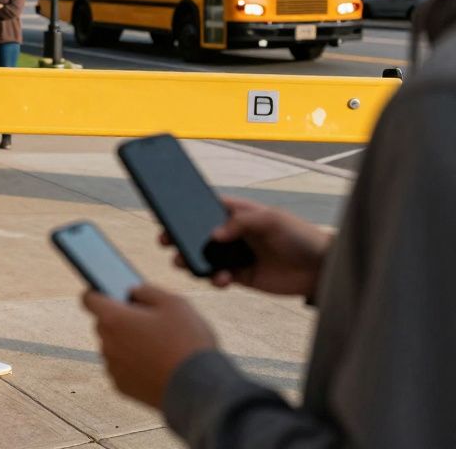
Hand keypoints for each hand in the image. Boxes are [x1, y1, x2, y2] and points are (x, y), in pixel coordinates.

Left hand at [83, 284, 216, 408]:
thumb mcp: (174, 303)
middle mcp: (107, 343)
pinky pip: (121, 368)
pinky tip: (156, 364)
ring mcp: (112, 367)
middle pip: (104, 324)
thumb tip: (133, 292)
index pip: (88, 299)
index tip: (109, 294)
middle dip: (120, 319)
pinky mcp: (121, 386)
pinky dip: (133, 364)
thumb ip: (147, 291)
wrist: (198, 389)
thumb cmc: (186, 342)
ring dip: (127, 343)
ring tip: (158, 346)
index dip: (98, 293)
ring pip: (113, 347)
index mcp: (114, 319)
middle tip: (148, 322)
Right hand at [158, 196, 329, 296]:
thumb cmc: (300, 236)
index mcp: (238, 214)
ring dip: (191, 260)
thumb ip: (241, 223)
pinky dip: (214, 279)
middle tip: (166, 241)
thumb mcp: (271, 219)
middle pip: (198, 234)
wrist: (320, 269)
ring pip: (204, 257)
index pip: (206, 209)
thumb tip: (213, 236)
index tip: (167, 215)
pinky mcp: (241, 276)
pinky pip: (217, 278)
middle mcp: (233, 234)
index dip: (186, 211)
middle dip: (179, 237)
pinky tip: (221, 279)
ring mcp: (235, 255)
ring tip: (186, 263)